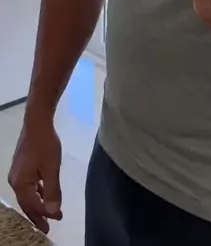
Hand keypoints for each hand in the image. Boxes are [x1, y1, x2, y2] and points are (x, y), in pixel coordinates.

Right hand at [8, 118, 62, 233]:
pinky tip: (44, 193)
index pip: (33, 206)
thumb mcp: (52, 169)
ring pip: (27, 195)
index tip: (58, 219)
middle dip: (38, 215)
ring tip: (49, 212)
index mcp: (20, 184)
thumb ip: (52, 191)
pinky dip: (37, 192)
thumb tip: (52, 212)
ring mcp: (16, 174)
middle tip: (49, 226)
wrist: (37, 122)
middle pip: (26, 203)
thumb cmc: (45, 145)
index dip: (45, 214)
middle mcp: (15, 181)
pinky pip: (28, 186)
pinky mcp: (21, 167)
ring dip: (38, 204)